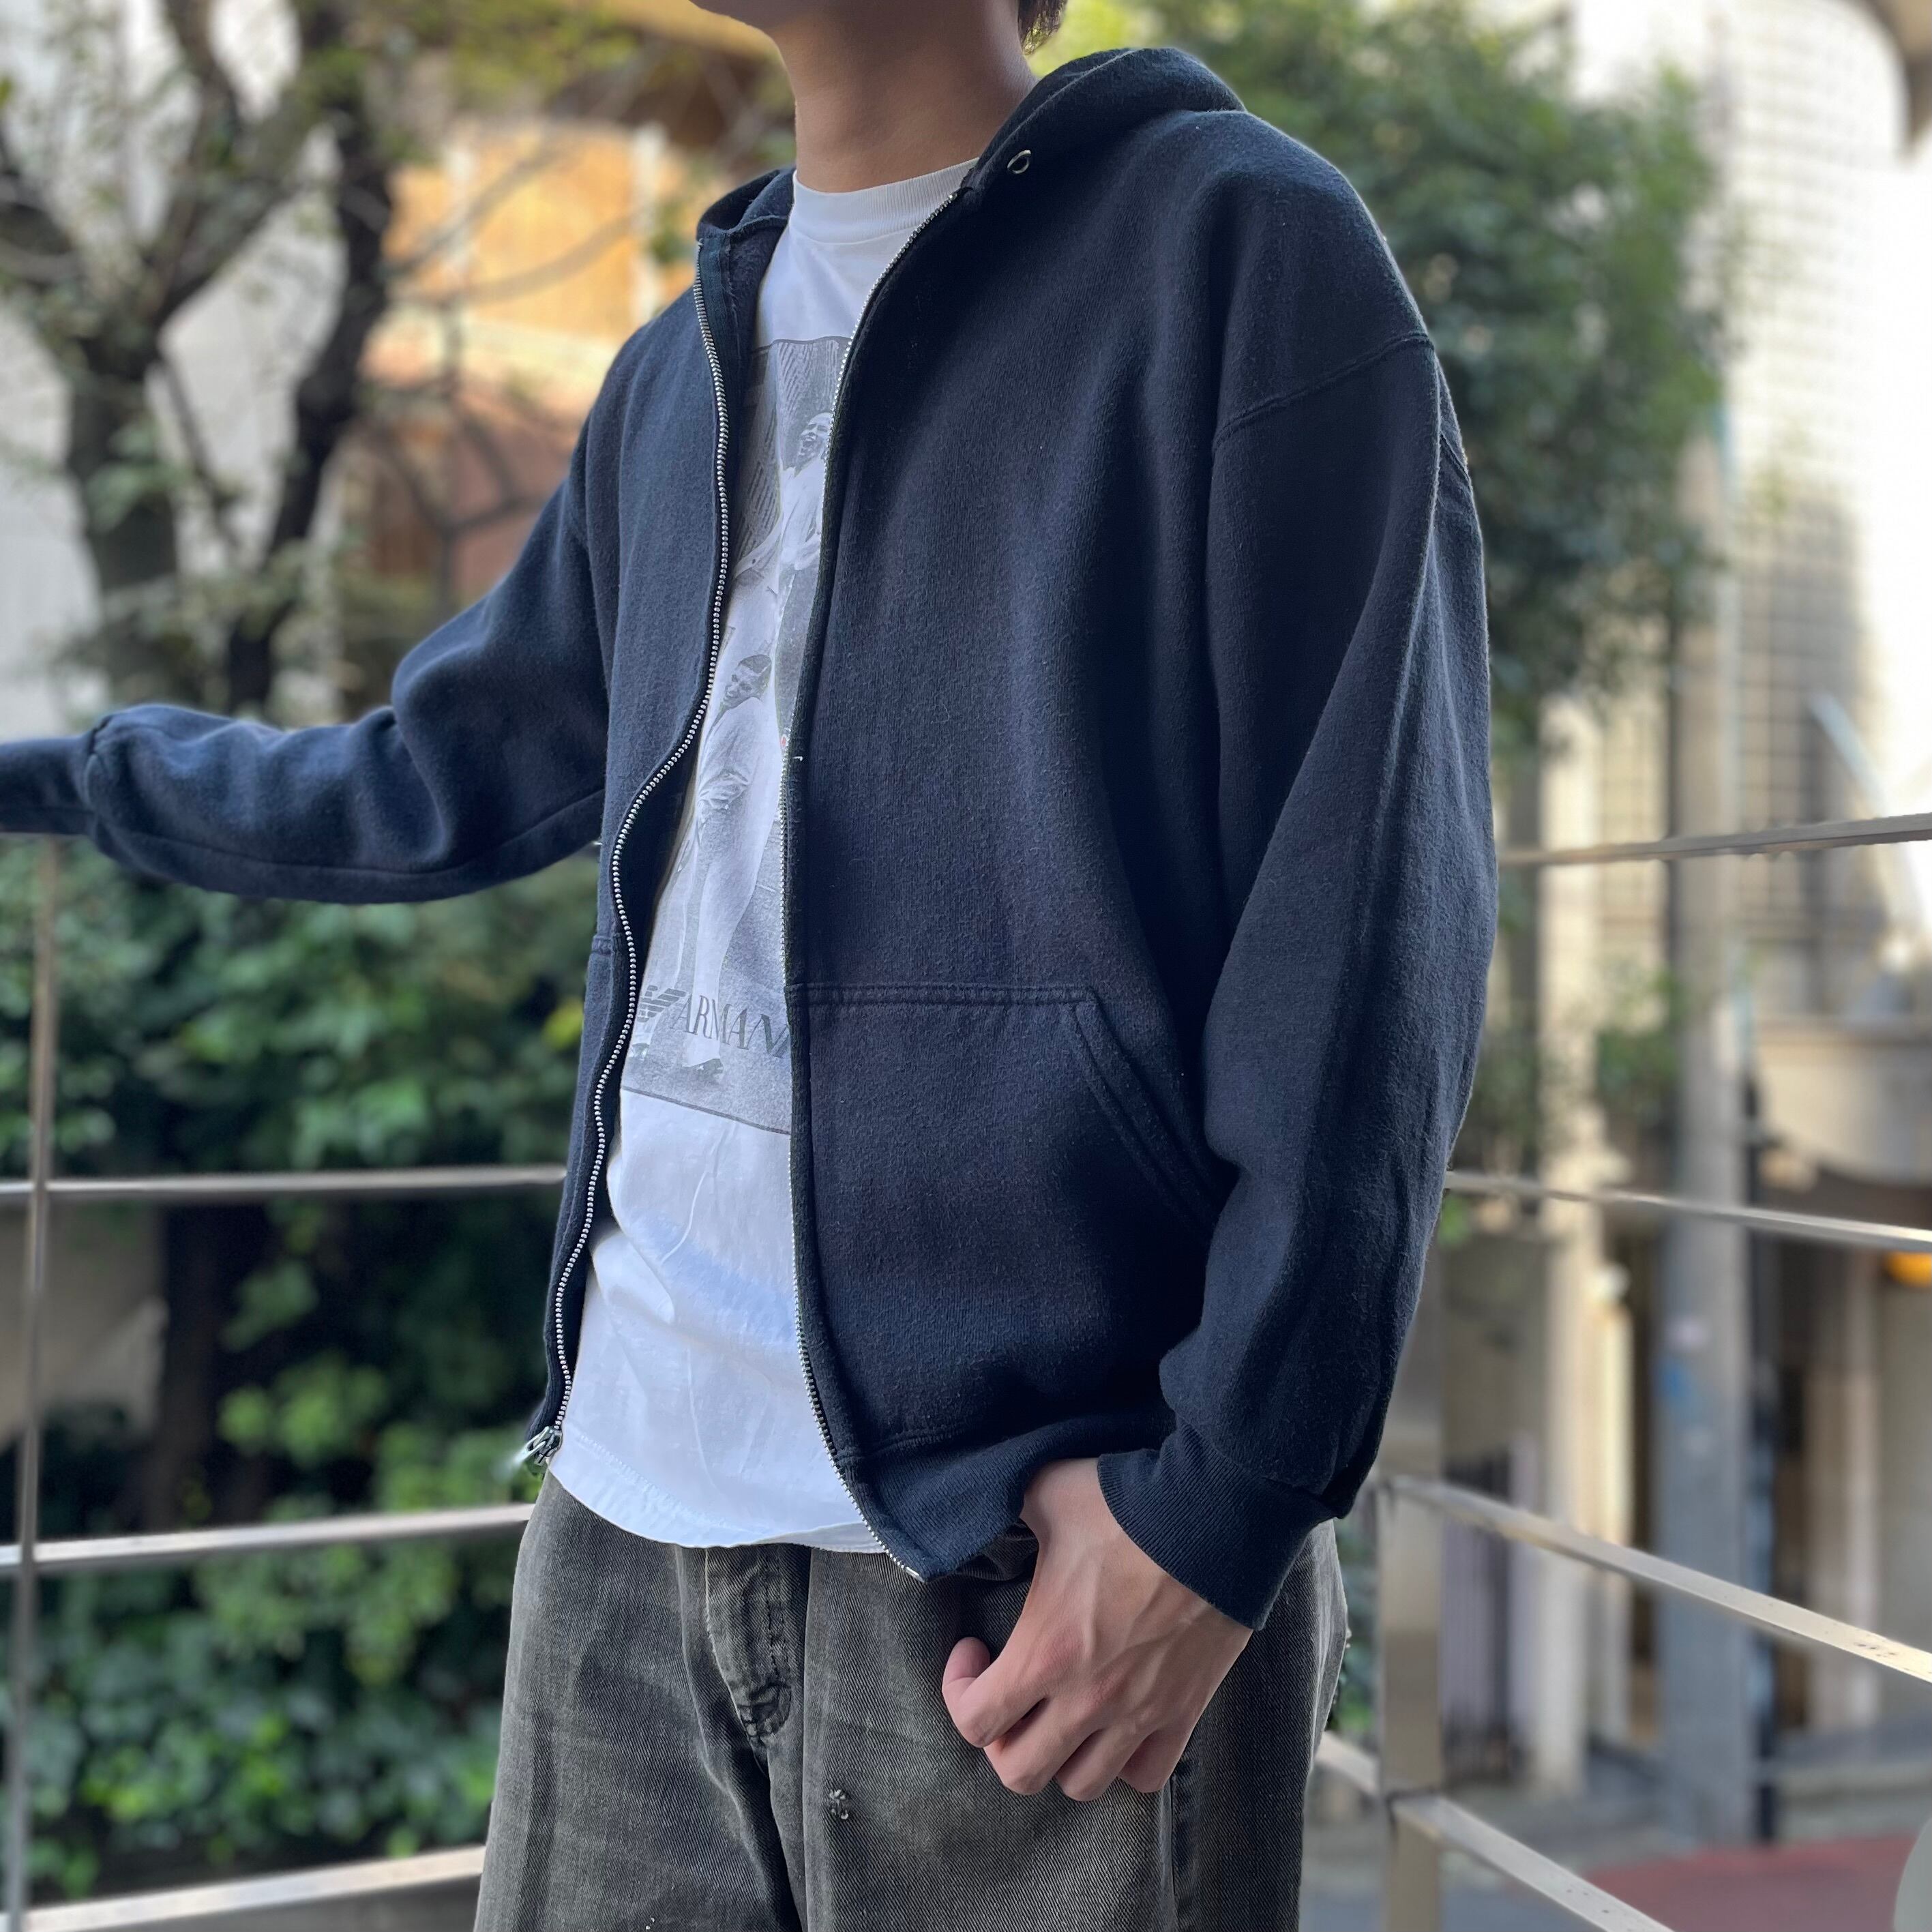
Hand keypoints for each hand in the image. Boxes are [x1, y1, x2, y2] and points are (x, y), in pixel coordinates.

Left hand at [940, 1458, 1249, 1800]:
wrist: (1216, 1520)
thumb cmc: (1127, 1507)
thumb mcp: (1047, 1493)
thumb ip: (1006, 1504)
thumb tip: (986, 1498)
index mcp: (1046, 1652)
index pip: (975, 1721)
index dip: (958, 1691)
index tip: (973, 1650)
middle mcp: (1088, 1698)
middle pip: (1020, 1772)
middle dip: (1000, 1739)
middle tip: (1008, 1692)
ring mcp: (1139, 1714)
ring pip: (1081, 1784)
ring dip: (1059, 1756)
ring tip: (1057, 1714)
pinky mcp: (1183, 1713)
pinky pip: (1146, 1774)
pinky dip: (1122, 1763)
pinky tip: (1113, 1725)